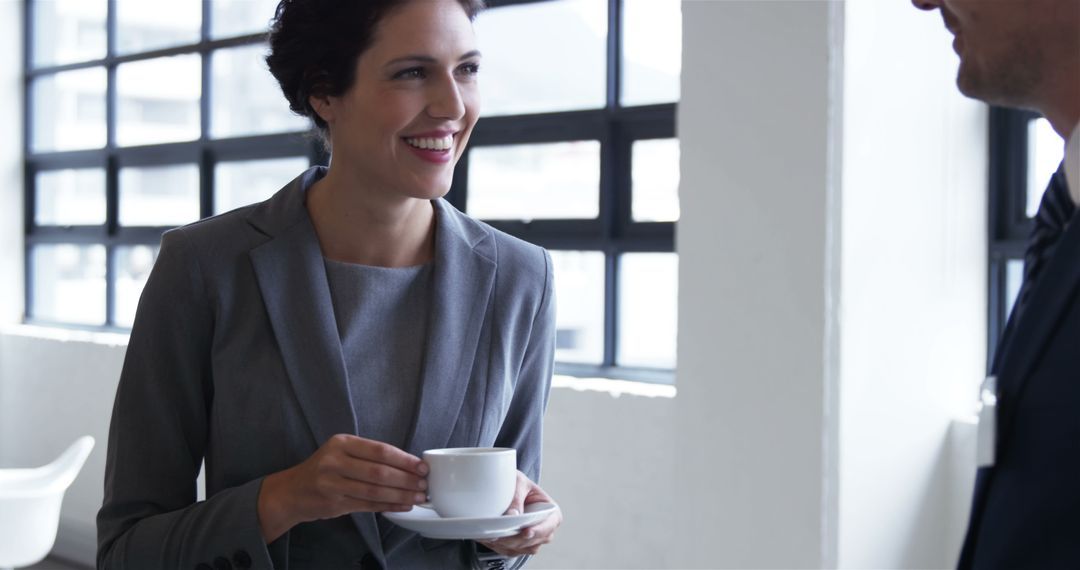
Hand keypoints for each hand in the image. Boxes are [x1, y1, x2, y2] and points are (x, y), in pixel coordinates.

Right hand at [257, 434, 427, 541]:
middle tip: (423, 484)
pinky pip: (367, 506)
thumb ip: (368, 455)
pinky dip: (388, 506)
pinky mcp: (334, 504)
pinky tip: (403, 506)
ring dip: (400, 495)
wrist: (292, 491)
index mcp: (341, 443)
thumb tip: (408, 464)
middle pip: (379, 472)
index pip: (379, 450)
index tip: (421, 466)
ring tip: (418, 496)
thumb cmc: (324, 469)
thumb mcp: (341, 452)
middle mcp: (334, 462)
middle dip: (406, 479)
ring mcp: (332, 484)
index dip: (404, 459)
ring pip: (375, 491)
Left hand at [476, 471, 561, 556]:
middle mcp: (544, 527)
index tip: (525, 532)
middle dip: (517, 539)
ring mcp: (532, 538)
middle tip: (501, 535)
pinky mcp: (519, 544)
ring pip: (522, 549)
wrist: (505, 486)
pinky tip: (491, 538)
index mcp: (550, 511)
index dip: (538, 530)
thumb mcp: (518, 483)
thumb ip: (516, 499)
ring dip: (507, 544)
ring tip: (493, 536)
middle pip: (534, 541)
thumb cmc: (517, 482)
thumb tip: (513, 516)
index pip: (549, 525)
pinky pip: (511, 551)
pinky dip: (501, 547)